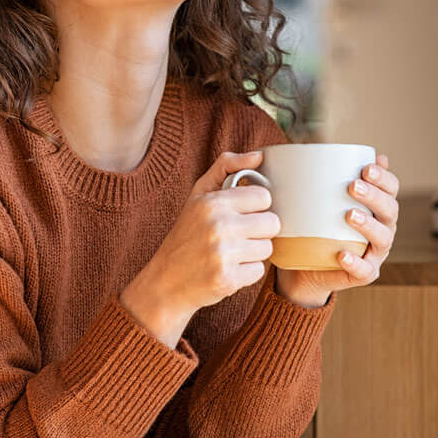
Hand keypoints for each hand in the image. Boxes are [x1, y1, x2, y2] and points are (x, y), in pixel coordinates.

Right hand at [127, 150, 279, 324]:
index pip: (264, 197)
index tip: (241, 214)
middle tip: (238, 236)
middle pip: (272, 223)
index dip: (256, 207)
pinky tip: (228, 270)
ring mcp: (223, 254)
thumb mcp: (198, 196)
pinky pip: (259, 271)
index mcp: (212, 203)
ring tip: (231, 254)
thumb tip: (259, 156)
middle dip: (258, 231)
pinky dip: (246, 273)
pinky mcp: (228, 279)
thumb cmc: (186, 235)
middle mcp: (218, 226)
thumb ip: (226, 167)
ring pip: (267, 248)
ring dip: (253, 253)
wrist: (165, 282)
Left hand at [274, 154, 399, 307]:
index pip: (391, 189)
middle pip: (390, 210)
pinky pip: (364, 270)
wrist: (306, 267)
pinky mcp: (364, 274)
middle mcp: (383, 228)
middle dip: (374, 196)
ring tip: (349, 215)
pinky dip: (355, 262)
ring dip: (368, 225)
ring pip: (382, 238)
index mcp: (377, 208)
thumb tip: (318, 149)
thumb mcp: (317, 201)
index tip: (366, 167)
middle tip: (352, 186)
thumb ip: (322, 178)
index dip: (384, 178)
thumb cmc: (315, 226)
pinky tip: (342, 254)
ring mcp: (375, 253)